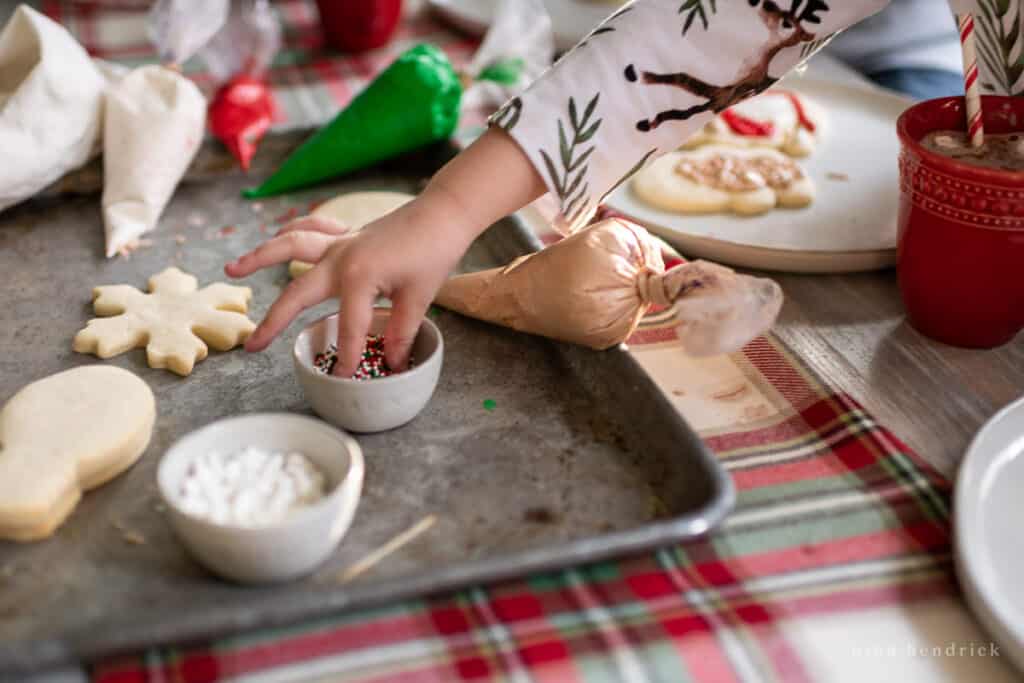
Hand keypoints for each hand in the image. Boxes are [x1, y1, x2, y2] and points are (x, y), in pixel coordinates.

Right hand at [225, 197, 471, 375]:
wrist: (444, 214)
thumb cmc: (433, 253)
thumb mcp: (419, 299)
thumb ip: (400, 334)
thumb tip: (388, 364)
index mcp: (358, 278)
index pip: (348, 328)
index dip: (348, 356)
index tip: (344, 377)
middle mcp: (339, 258)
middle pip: (298, 293)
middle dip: (273, 321)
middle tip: (252, 345)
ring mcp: (339, 242)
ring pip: (291, 247)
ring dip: (261, 256)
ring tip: (232, 269)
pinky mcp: (346, 234)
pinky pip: (312, 229)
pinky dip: (293, 232)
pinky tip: (276, 239)